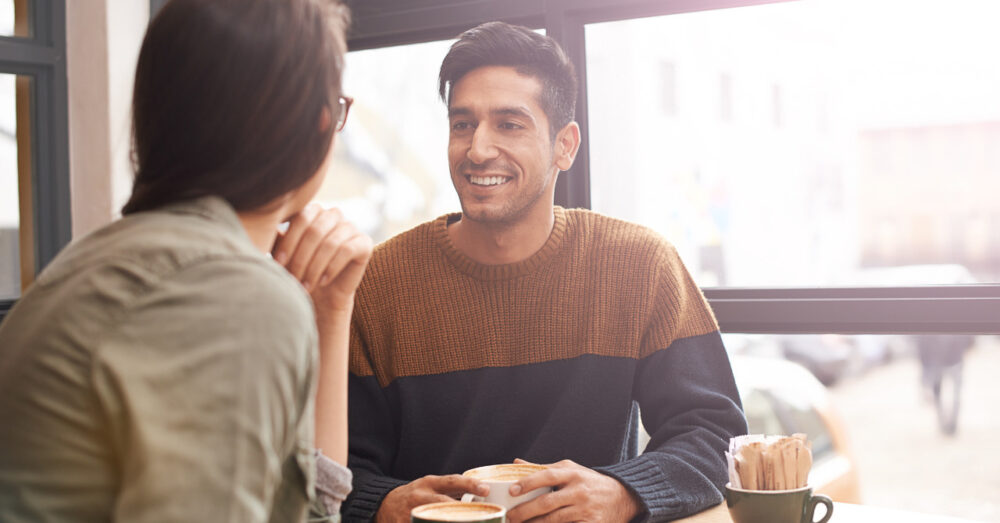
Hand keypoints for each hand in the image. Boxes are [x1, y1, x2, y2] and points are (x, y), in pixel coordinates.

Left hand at [272, 203, 372, 314]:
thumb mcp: (284, 254)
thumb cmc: (299, 271)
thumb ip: (275, 238)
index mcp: (312, 211)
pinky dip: (332, 267)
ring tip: (305, 285)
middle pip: (315, 230)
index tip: (277, 263)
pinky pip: (348, 250)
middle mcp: (333, 214)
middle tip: (292, 279)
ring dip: (315, 267)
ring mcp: (350, 227)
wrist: (322, 295)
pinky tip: (323, 281)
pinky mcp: (364, 243)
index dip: (289, 242)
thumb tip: (257, 227)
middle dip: (301, 258)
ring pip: (330, 243)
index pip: (300, 218)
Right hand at [375, 475, 488, 522]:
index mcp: (429, 483)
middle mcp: (421, 496)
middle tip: (481, 515)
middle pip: (443, 503)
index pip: (452, 481)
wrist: (385, 504)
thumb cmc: (416, 494)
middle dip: (462, 511)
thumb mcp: (431, 486)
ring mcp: (411, 512)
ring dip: (449, 522)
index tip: (486, 489)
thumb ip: (453, 489)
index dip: (470, 484)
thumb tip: (482, 493)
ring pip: (434, 519)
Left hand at [506, 459, 640, 522]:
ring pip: (554, 520)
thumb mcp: (570, 470)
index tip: (511, 491)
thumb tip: (516, 464)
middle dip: (524, 512)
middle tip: (509, 516)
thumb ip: (543, 468)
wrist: (623, 496)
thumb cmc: (590, 482)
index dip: (528, 483)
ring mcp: (586, 510)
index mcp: (572, 473)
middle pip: (547, 503)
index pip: (547, 476)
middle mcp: (579, 491)